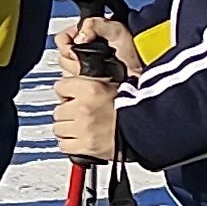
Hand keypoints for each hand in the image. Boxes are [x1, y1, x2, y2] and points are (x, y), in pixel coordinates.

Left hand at [53, 18, 128, 158]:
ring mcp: (83, 128)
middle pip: (58, 109)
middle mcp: (83, 108)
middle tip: (82, 113)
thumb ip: (94, 76)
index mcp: (91, 88)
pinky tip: (83, 138)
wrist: (148, 129)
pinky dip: (72, 143)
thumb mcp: (115, 82)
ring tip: (83, 126)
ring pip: (59, 127)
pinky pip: (64, 145)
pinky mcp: (84, 146)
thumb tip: (78, 59)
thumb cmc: (135, 106)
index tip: (73, 95)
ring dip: (68, 128)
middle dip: (68, 111)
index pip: (60, 86)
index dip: (67, 91)